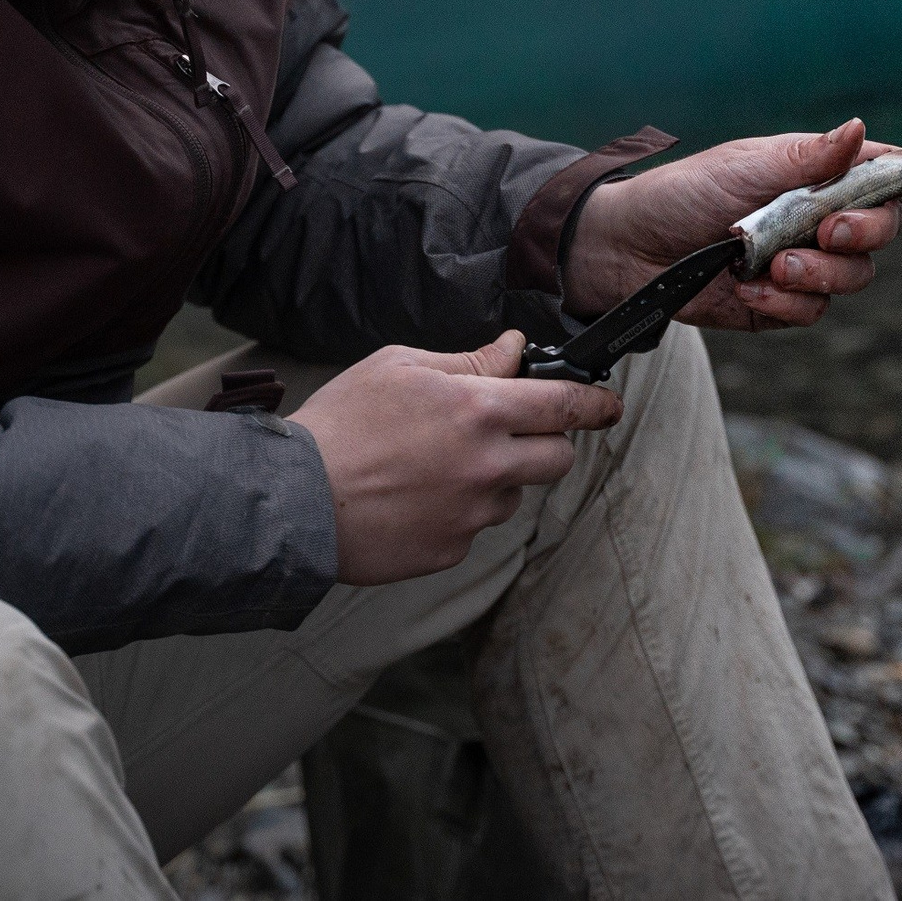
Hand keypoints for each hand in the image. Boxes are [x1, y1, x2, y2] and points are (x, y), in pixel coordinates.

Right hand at [289, 331, 621, 584]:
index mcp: (479, 411)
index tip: (607, 405)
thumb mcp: (401, 366)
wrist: (294, 500)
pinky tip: (415, 496)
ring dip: (495, 477)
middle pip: (557, 458)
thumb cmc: (342, 424)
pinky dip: (458, 510)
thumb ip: (468, 361)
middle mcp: (487, 466)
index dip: (595, 403)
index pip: (565, 406)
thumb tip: (514, 350)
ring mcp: (471, 515)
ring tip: (434, 464)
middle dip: (547, 441)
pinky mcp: (451, 550)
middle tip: (512, 431)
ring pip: (513, 493)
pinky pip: (474, 526)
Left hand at [563, 119, 901, 328]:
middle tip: (827, 233)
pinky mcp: (780, 304)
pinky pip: (811, 311)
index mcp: (821, 174)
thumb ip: (810, 158)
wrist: (629, 248)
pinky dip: (782, 302)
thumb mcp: (748, 165)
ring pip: (853, 279)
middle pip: (884, 232)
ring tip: (768, 266)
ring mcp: (805, 263)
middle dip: (864, 234)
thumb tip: (861, 130)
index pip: (892, 177)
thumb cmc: (686, 191)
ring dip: (817, 274)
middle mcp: (822, 219)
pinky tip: (745, 289)